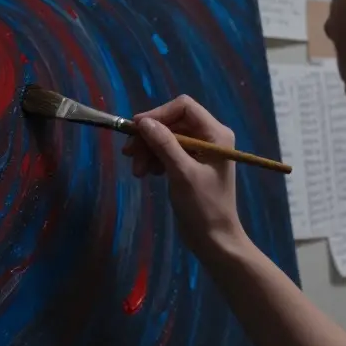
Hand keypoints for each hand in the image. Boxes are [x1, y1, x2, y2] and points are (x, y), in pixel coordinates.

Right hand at [122, 95, 246, 255]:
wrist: (214, 239)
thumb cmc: (203, 206)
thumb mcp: (182, 173)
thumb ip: (164, 144)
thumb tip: (143, 122)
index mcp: (216, 134)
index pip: (183, 107)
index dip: (158, 114)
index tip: (136, 128)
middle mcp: (209, 136)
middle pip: (172, 122)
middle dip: (150, 137)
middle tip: (129, 154)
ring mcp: (200, 150)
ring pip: (166, 137)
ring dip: (148, 150)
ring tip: (137, 172)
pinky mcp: (190, 164)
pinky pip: (167, 151)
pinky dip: (154, 159)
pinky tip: (147, 173)